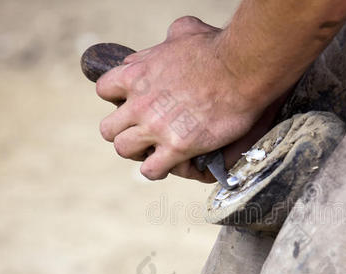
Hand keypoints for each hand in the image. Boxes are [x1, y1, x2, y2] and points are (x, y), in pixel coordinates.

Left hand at [96, 16, 276, 180]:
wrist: (241, 69)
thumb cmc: (216, 49)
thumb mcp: (184, 32)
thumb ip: (167, 40)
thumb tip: (168, 40)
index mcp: (136, 74)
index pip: (104, 90)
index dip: (117, 100)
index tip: (133, 104)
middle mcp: (140, 103)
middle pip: (108, 128)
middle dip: (123, 132)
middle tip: (142, 133)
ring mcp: (156, 127)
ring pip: (124, 150)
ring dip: (138, 153)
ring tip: (155, 151)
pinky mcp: (177, 146)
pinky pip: (151, 169)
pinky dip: (157, 170)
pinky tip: (170, 163)